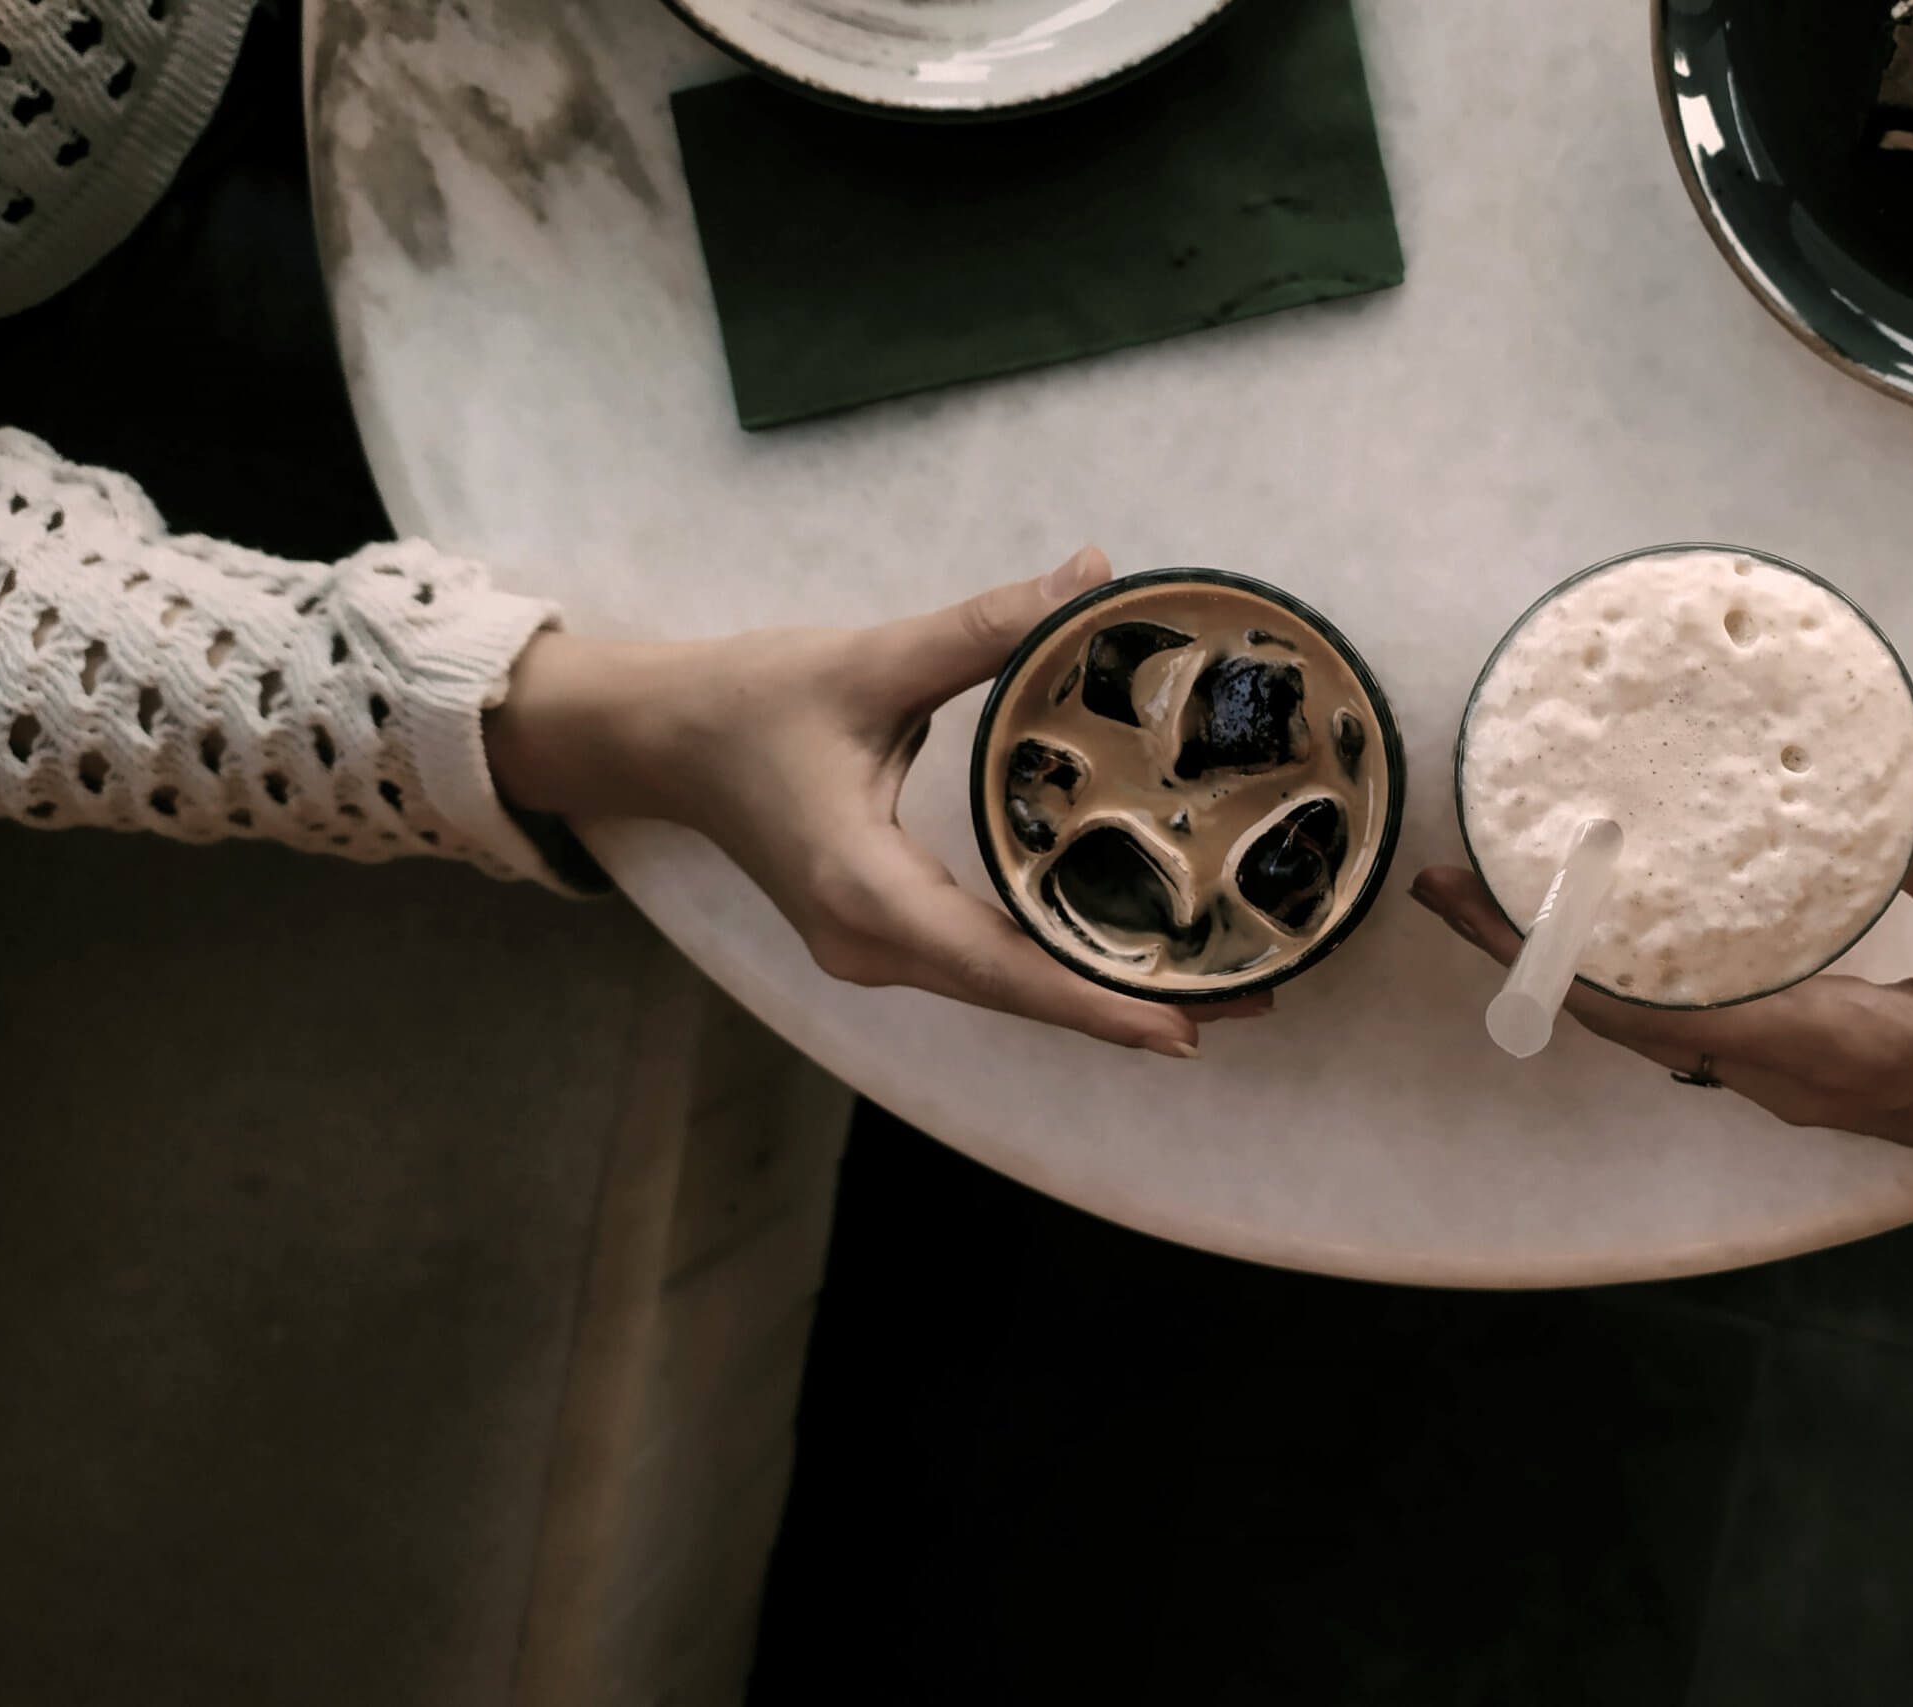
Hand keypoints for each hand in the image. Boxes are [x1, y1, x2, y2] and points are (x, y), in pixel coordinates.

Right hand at [486, 547, 1263, 1056]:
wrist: (661, 739)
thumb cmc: (750, 701)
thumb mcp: (870, 661)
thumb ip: (986, 628)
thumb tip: (1096, 576)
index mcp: (865, 893)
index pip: (1000, 968)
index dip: (1095, 1000)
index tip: (1186, 1026)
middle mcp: (872, 946)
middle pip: (1019, 994)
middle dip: (1128, 1002)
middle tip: (1251, 989)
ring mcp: (875, 951)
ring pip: (1005, 988)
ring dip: (1101, 989)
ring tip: (1215, 981)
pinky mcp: (882, 934)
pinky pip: (985, 966)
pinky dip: (1057, 964)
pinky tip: (1129, 950)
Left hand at [1410, 800, 1912, 1231]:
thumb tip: (1893, 794)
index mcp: (1819, 1049)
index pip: (1646, 1009)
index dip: (1552, 956)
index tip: (1476, 900)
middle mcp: (1783, 1079)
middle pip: (1622, 1017)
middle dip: (1532, 951)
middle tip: (1453, 877)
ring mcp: (1793, 1083)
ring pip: (1655, 1023)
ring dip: (1579, 960)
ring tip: (1517, 885)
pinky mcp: (1813, 1070)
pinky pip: (1697, 1021)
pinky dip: (1640, 973)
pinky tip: (1629, 918)